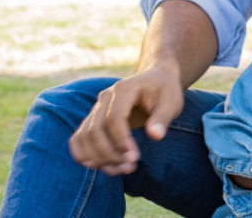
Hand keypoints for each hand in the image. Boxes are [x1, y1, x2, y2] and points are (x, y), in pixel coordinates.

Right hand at [68, 68, 182, 174]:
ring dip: (98, 159)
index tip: (134, 158)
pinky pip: (79, 140)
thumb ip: (162, 118)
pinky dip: (87, 156)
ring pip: (83, 138)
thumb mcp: (171, 102)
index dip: (121, 141)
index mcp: (123, 89)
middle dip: (109, 154)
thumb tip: (155, 136)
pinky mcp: (93, 119)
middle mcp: (104, 98)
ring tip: (122, 170)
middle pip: (94, 131)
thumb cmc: (164, 91)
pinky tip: (106, 167)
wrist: (155, 81)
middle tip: (130, 167)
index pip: (113, 119)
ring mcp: (96, 108)